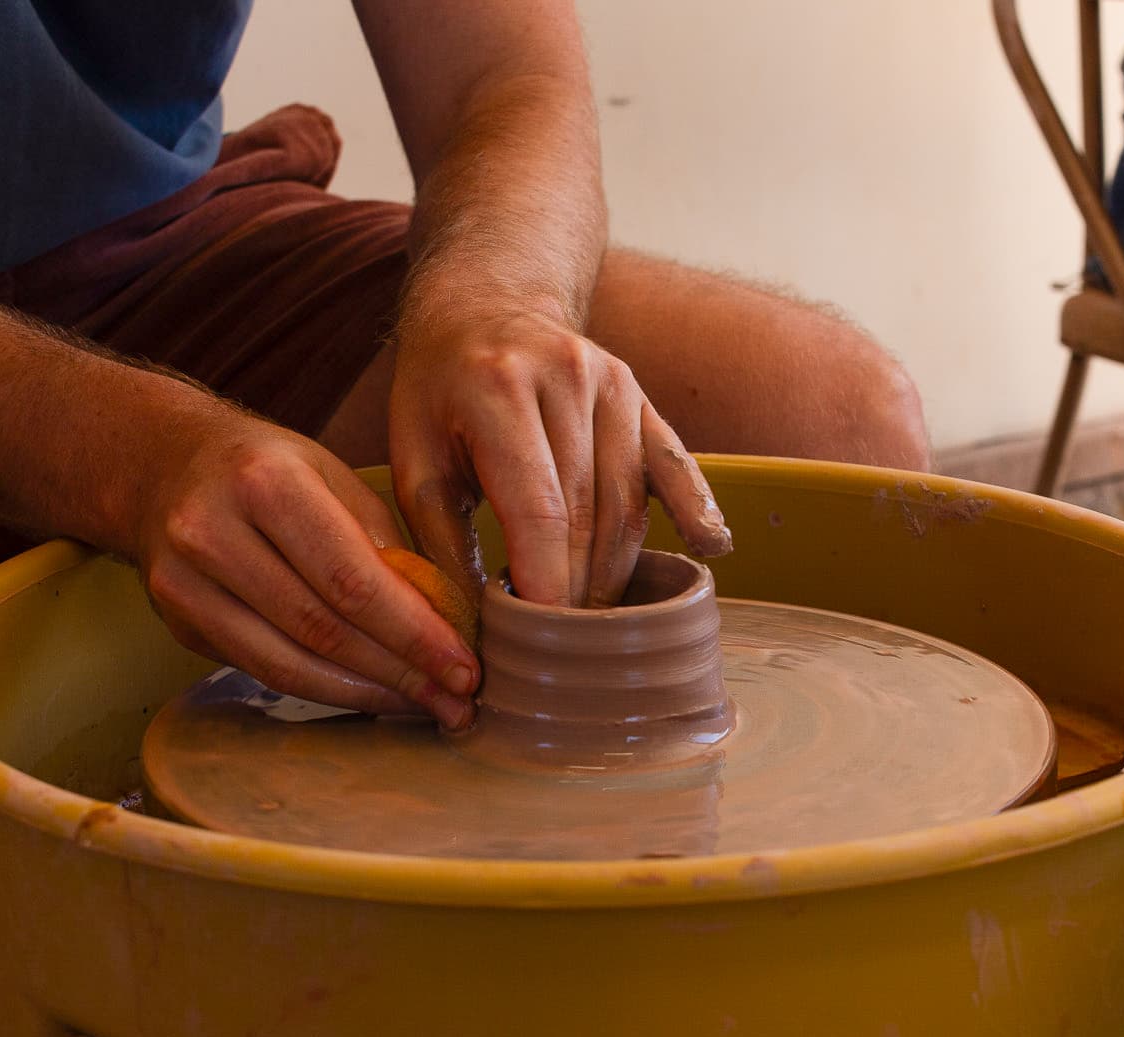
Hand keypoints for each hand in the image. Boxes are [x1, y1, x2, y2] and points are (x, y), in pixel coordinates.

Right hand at [134, 412, 479, 724]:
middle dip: (401, 675)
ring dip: (366, 695)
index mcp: (266, 482)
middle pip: (323, 629)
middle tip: (458, 704)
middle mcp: (212, 532)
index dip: (415, 635)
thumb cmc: (269, 470)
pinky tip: (369, 694)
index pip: (353, 579)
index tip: (466, 669)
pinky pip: (262, 670)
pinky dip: (324, 689)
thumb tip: (445, 624)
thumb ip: (385, 545)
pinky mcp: (177, 623)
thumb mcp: (334, 477)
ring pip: (289, 664)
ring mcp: (183, 583)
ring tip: (423, 707)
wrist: (163, 465)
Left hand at [388, 304, 732, 608]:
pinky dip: (695, 510)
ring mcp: (613, 384)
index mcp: (497, 390)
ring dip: (615, 569)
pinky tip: (711, 550)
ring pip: (629, 501)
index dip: (547, 580)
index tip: (544, 638)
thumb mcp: (413, 461)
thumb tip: (469, 629)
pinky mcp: (640, 396)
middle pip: (589, 512)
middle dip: (578, 588)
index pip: (538, 508)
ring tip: (595, 619)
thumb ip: (439, 543)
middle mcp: (565, 377)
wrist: (483, 306)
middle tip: (564, 644)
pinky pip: (676, 463)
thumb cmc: (438, 395)